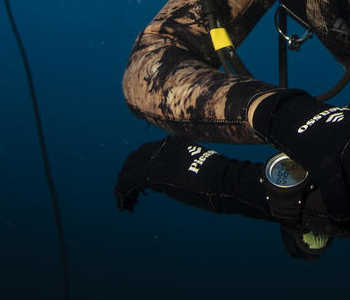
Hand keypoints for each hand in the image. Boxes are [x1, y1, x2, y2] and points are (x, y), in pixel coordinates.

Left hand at [114, 136, 272, 220]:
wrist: (228, 182)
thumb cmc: (222, 181)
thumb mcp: (198, 169)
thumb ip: (180, 171)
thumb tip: (167, 184)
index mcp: (176, 143)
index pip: (148, 151)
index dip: (140, 167)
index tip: (141, 187)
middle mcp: (165, 146)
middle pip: (134, 158)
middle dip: (127, 175)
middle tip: (126, 195)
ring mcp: (159, 158)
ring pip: (128, 169)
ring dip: (123, 187)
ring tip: (124, 204)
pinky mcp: (154, 173)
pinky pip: (128, 182)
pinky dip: (122, 194)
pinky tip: (124, 206)